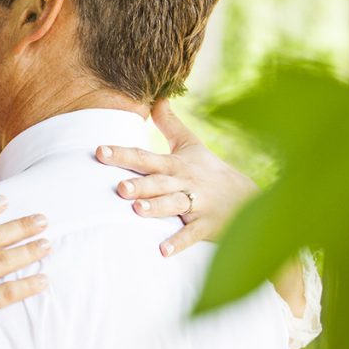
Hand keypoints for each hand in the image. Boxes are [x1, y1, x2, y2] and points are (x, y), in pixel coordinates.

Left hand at [95, 99, 257, 256]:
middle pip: (159, 182)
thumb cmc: (210, 170)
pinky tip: (163, 251)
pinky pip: (191, 234)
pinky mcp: (207, 226)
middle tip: (119, 187)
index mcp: (175, 165)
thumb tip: (156, 97)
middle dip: (140, 184)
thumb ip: (169, 123)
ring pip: (174, 206)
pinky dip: (178, 242)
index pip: (145, 157)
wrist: (248, 199)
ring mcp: (196, 205)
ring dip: (156, 208)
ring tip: (137, 210)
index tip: (99, 151)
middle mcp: (184, 183)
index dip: (122, 153)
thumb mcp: (191, 145)